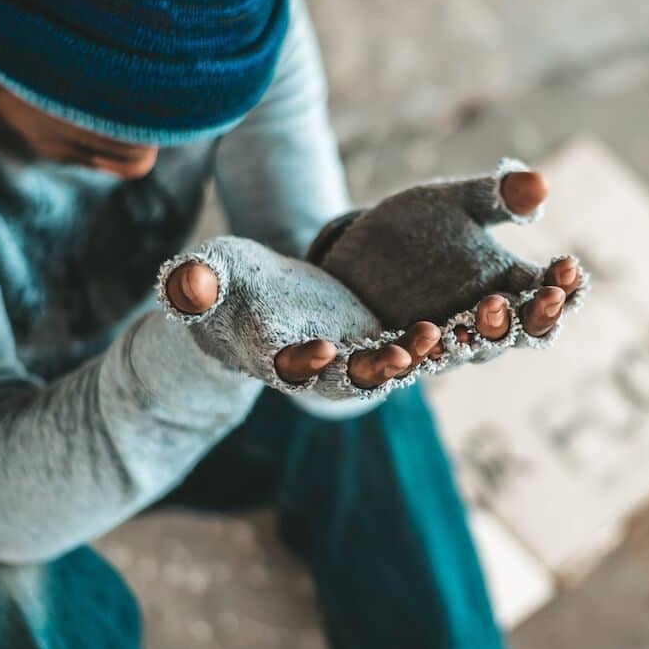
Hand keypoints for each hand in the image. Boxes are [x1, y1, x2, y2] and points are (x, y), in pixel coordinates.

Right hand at [163, 260, 445, 388]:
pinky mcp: (378, 340)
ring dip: (413, 356)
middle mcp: (316, 367)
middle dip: (374, 368)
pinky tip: (462, 324)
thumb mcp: (210, 273)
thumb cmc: (224, 282)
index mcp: (271, 354)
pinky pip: (408, 346)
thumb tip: (185, 282)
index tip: (322, 347)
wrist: (256, 296)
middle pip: (346, 375)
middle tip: (401, 356)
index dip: (304, 359)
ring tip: (440, 337)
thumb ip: (196, 283)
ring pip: (386, 364)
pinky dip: (432, 341)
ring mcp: (351, 357)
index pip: (286, 364)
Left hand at [309, 159, 588, 368]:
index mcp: (503, 289)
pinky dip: (394, 363)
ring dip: (463, 342)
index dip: (561, 286)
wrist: (355, 257)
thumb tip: (539, 182)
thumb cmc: (419, 230)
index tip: (567, 266)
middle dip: (522, 318)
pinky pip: (393, 369)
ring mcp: (433, 345)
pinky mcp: (384, 356)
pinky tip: (395, 353)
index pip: (545, 296)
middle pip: (511, 334)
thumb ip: (496, 196)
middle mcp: (476, 325)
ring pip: (458, 354)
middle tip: (530, 297)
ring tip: (465, 318)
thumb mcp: (454, 203)